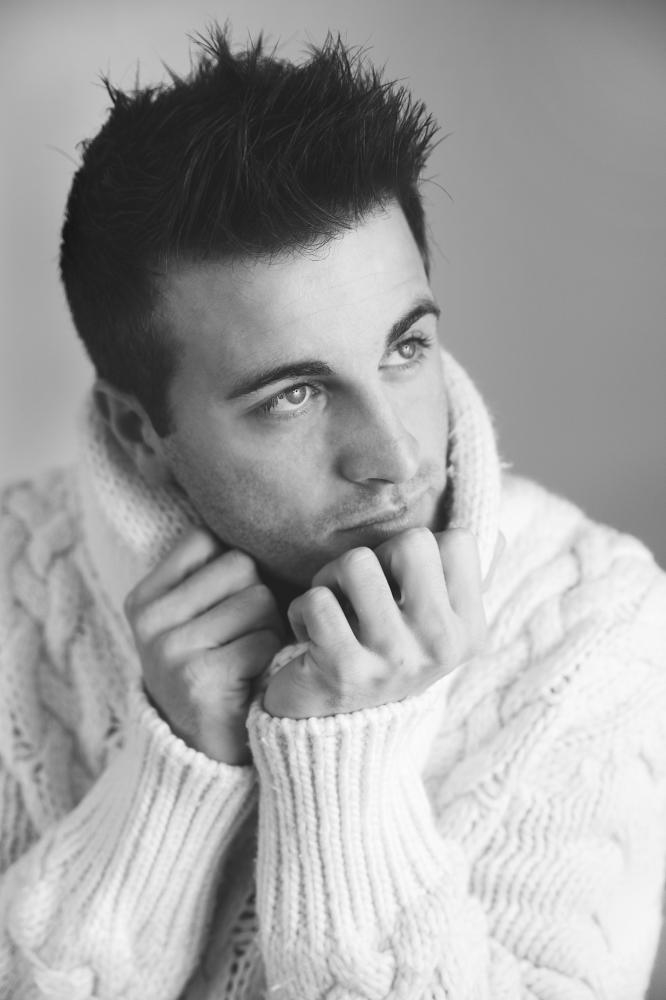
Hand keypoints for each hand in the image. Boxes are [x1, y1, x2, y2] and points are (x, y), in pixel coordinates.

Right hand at [124, 528, 283, 762]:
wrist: (202, 757)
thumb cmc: (215, 673)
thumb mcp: (196, 619)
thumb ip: (214, 573)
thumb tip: (271, 514)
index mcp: (144, 598)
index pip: (209, 540)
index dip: (236, 571)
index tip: (227, 609)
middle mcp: (150, 620)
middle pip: (241, 566)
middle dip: (259, 599)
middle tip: (244, 640)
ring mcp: (171, 649)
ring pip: (259, 599)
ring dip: (271, 628)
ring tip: (250, 659)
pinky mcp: (201, 678)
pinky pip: (266, 639)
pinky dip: (274, 659)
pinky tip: (255, 680)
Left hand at [263, 527, 486, 718]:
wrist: (339, 735)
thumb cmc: (386, 656)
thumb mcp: (436, 625)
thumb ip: (463, 576)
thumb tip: (492, 525)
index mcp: (469, 631)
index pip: (458, 541)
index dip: (418, 553)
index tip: (403, 586)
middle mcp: (441, 646)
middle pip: (411, 542)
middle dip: (376, 557)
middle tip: (363, 593)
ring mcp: (394, 660)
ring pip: (357, 564)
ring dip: (331, 579)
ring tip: (336, 611)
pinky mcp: (344, 670)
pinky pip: (317, 599)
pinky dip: (302, 611)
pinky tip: (312, 637)